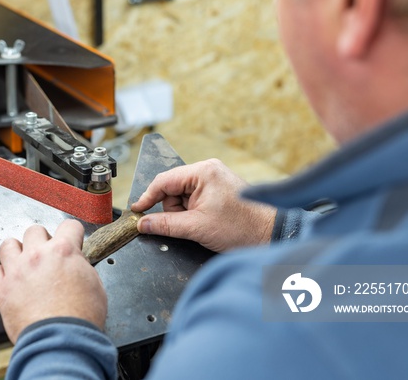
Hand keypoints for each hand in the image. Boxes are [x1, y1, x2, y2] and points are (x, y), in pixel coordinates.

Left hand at [0, 219, 107, 342]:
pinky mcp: (2, 289)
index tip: (71, 239)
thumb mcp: (95, 285)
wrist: (62, 340)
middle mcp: (37, 255)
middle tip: (47, 255)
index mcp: (63, 251)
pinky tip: (11, 281)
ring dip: (17, 251)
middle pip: (35, 230)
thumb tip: (76, 263)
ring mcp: (17, 270)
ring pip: (8, 244)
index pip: (68, 225)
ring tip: (24, 262)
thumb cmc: (80, 318)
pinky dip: (2, 275)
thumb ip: (82, 266)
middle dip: (42, 241)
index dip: (73, 233)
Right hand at [130, 159, 275, 251]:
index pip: (163, 181)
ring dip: (185, 213)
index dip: (148, 197)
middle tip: (187, 224)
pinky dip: (194, 212)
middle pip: (172, 189)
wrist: (270, 235)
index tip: (137, 210)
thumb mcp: (196, 227)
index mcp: (202, 172)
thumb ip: (165, 224)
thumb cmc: (242, 227)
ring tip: (202, 224)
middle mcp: (208, 170)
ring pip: (182, 196)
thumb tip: (143, 223)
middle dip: (174, 210)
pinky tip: (206, 222)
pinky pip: (194, 199)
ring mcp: (214, 179)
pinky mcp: (218, 189)